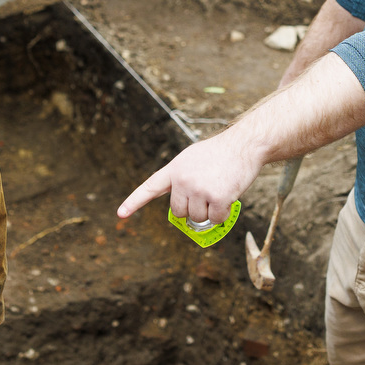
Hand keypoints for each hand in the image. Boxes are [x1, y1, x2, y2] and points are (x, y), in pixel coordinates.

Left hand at [118, 129, 264, 230]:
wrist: (244, 144)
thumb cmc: (220, 154)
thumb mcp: (192, 159)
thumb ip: (182, 179)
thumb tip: (183, 209)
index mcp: (174, 169)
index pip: (150, 187)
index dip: (134, 202)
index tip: (120, 214)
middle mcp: (183, 180)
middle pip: (179, 212)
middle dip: (192, 209)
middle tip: (206, 194)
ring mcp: (199, 189)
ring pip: (197, 218)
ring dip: (209, 211)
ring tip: (219, 189)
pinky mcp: (217, 198)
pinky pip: (215, 219)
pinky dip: (222, 215)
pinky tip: (228, 197)